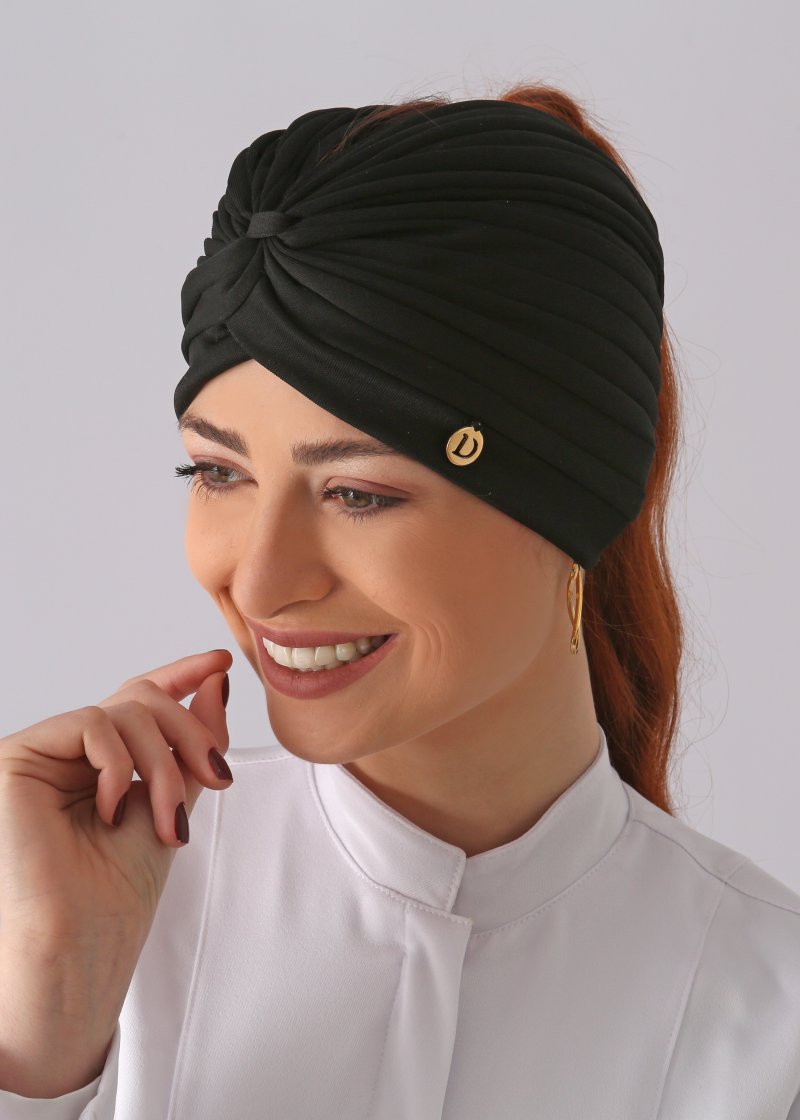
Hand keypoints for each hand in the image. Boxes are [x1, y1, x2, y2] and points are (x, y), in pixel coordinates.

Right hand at [0, 647, 232, 948]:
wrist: (79, 945)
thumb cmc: (116, 894)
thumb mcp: (172, 803)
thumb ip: (191, 746)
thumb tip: (216, 682)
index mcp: (101, 762)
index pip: (140, 699)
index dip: (181, 675)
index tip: (222, 663)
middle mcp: (69, 753)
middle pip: (141, 699)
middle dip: (189, 734)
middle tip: (216, 778)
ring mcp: (42, 754)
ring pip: (123, 709)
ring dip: (163, 762)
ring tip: (167, 821)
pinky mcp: (16, 758)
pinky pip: (88, 723)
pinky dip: (118, 762)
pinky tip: (112, 809)